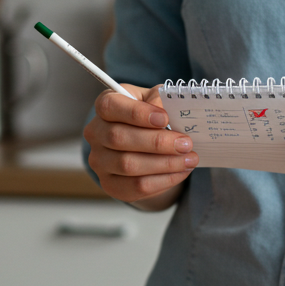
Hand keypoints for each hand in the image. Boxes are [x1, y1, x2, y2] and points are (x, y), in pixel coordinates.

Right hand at [84, 84, 197, 207]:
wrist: (146, 146)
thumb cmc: (150, 117)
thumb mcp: (156, 100)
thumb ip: (159, 99)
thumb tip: (164, 110)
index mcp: (105, 106)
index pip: (110, 106)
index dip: (137, 113)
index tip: (165, 118)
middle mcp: (95, 133)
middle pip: (118, 138)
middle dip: (157, 142)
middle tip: (185, 144)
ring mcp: (99, 161)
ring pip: (128, 165)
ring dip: (164, 163)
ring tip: (189, 159)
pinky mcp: (110, 184)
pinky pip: (136, 186)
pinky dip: (163, 180)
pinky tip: (180, 172)